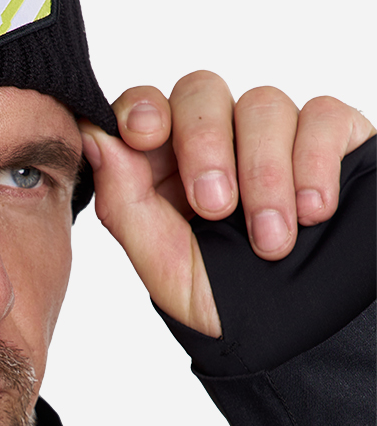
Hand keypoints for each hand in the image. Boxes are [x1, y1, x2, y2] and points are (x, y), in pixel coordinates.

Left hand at [78, 71, 374, 337]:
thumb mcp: (164, 263)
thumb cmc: (225, 299)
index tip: (145, 136)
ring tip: (270, 239)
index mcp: (164, 162)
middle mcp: (217, 136)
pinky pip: (322, 116)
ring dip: (264, 173)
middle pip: (200, 90)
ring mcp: (273, 133)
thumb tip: (94, 137)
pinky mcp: (331, 137)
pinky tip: (313, 211)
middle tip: (216, 207)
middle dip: (204, 143)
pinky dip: (314, 163)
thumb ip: (124, 201)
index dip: (142, 108)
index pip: (144, 105)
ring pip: (262, 103)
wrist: (301, 334)